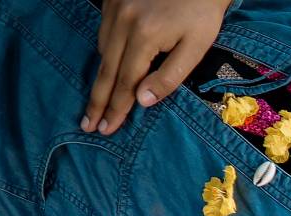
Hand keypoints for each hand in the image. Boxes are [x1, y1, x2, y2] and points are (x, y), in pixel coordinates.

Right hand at [83, 0, 231, 134]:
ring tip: (97, 104)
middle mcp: (122, 20)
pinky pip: (103, 33)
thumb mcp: (197, 45)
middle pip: (106, 70)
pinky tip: (108, 70)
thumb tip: (143, 101)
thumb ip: (170, 75)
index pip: (125, 82)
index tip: (106, 129)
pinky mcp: (111, 0)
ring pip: (102, 51)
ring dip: (101, 79)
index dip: (116, 109)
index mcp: (144, 35)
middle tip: (87, 125)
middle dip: (98, 101)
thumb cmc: (203, 10)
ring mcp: (113, 7)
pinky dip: (105, 54)